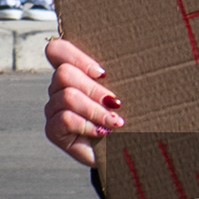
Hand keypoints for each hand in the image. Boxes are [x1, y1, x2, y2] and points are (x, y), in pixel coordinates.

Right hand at [41, 35, 122, 168]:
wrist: (127, 151)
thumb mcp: (127, 89)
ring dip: (94, 109)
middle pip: (63, 73)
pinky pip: (64, 118)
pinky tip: (102, 131)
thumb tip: (144, 46)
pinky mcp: (53, 130)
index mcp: (75, 71)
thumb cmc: (130, 117)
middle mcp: (59, 87)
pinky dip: (87, 124)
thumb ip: (121, 70)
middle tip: (116, 103)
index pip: (57, 50)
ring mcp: (54, 109)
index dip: (76, 57)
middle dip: (94, 89)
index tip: (103, 73)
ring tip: (115, 121)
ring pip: (66, 96)